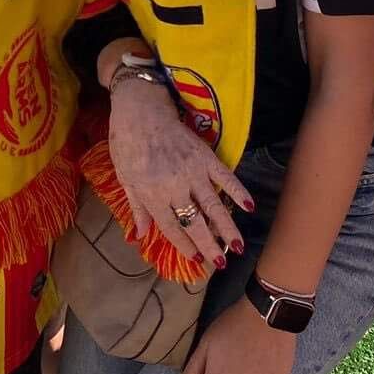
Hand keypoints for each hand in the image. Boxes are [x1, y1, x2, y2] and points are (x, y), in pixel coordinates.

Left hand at [107, 75, 251, 268]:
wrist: (141, 109)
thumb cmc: (127, 143)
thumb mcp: (125, 177)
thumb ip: (137, 206)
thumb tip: (142, 234)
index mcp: (152, 194)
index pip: (172, 226)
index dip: (184, 244)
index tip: (196, 258)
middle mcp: (175, 187)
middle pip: (195, 222)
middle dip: (209, 244)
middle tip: (221, 263)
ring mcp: (193, 171)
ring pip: (213, 206)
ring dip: (227, 228)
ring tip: (238, 246)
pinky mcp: (206, 156)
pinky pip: (225, 177)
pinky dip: (238, 191)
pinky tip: (249, 206)